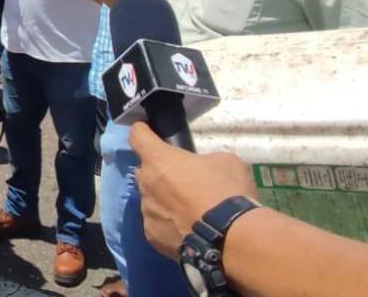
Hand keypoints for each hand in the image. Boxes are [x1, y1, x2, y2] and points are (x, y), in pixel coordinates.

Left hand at [129, 121, 258, 259]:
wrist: (230, 238)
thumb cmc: (226, 192)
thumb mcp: (225, 161)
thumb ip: (204, 160)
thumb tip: (203, 169)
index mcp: (159, 160)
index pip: (137, 136)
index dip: (142, 131)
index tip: (147, 130)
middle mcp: (146, 185)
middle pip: (145, 171)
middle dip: (159, 171)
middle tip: (182, 179)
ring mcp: (147, 213)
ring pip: (151, 199)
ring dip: (164, 200)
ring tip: (188, 210)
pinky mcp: (152, 237)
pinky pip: (157, 224)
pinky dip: (168, 223)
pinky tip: (187, 228)